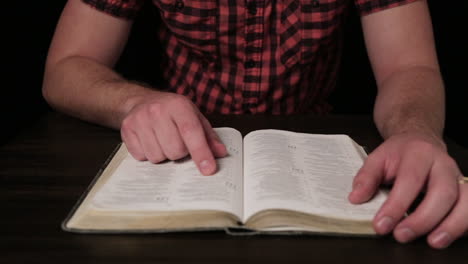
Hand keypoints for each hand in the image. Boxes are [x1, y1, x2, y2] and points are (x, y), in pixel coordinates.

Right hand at [120, 91, 226, 174]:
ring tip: (163, 140)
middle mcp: (157, 111)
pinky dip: (148, 154)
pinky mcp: (126, 130)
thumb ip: (208, 136)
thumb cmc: (172, 111)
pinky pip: (142, 157)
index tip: (208, 169)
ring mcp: (139, 120)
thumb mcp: (194, 117)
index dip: (201, 153)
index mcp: (179, 105)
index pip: (192, 132)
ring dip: (163, 154)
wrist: (140, 101)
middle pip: (175, 150)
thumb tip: (220, 153)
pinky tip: (150, 141)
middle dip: (180, 153)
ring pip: (157, 157)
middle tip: (177, 141)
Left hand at [348, 132, 466, 248]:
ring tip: (433, 242)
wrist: (420, 140)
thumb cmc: (399, 153)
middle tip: (401, 235)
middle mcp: (443, 165)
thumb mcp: (377, 158)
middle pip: (442, 193)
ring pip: (465, 201)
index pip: (409, 181)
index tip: (381, 225)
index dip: (396, 206)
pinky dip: (462, 224)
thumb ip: (366, 177)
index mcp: (419, 154)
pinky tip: (447, 235)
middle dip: (423, 219)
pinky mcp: (464, 190)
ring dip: (451, 225)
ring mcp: (457, 178)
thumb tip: (356, 198)